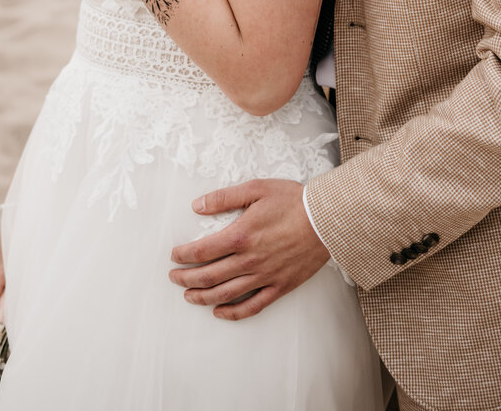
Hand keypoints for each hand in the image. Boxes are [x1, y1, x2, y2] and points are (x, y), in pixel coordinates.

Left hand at [168, 179, 329, 319]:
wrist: (326, 219)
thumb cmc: (293, 201)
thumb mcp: (256, 188)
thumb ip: (224, 198)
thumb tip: (197, 205)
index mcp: (241, 235)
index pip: (202, 251)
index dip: (184, 255)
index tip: (174, 256)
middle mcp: (249, 260)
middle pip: (209, 276)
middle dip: (187, 278)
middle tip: (174, 277)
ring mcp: (264, 276)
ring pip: (226, 294)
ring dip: (203, 297)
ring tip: (189, 296)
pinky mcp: (279, 286)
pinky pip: (252, 306)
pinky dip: (233, 313)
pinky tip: (220, 312)